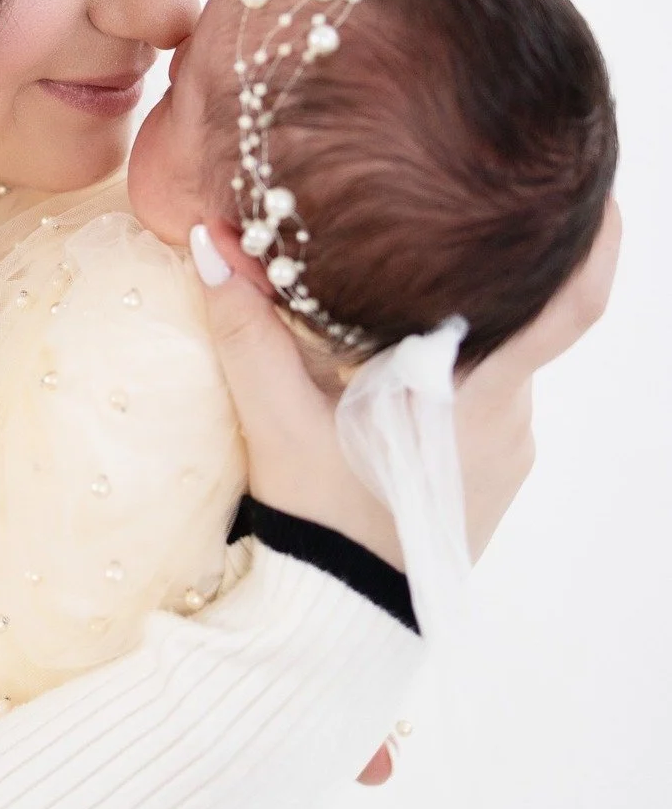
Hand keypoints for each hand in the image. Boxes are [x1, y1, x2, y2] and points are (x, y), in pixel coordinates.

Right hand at [191, 195, 620, 565]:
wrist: (340, 619)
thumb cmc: (321, 522)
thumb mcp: (275, 418)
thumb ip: (246, 326)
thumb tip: (209, 238)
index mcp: (477, 395)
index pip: (568, 310)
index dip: (598, 246)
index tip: (598, 190)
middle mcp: (512, 416)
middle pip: (519, 317)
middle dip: (486, 267)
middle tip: (445, 208)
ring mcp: (510, 445)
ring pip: (497, 353)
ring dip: (460, 320)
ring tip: (405, 273)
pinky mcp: (494, 466)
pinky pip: (487, 390)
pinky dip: (454, 361)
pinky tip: (400, 349)